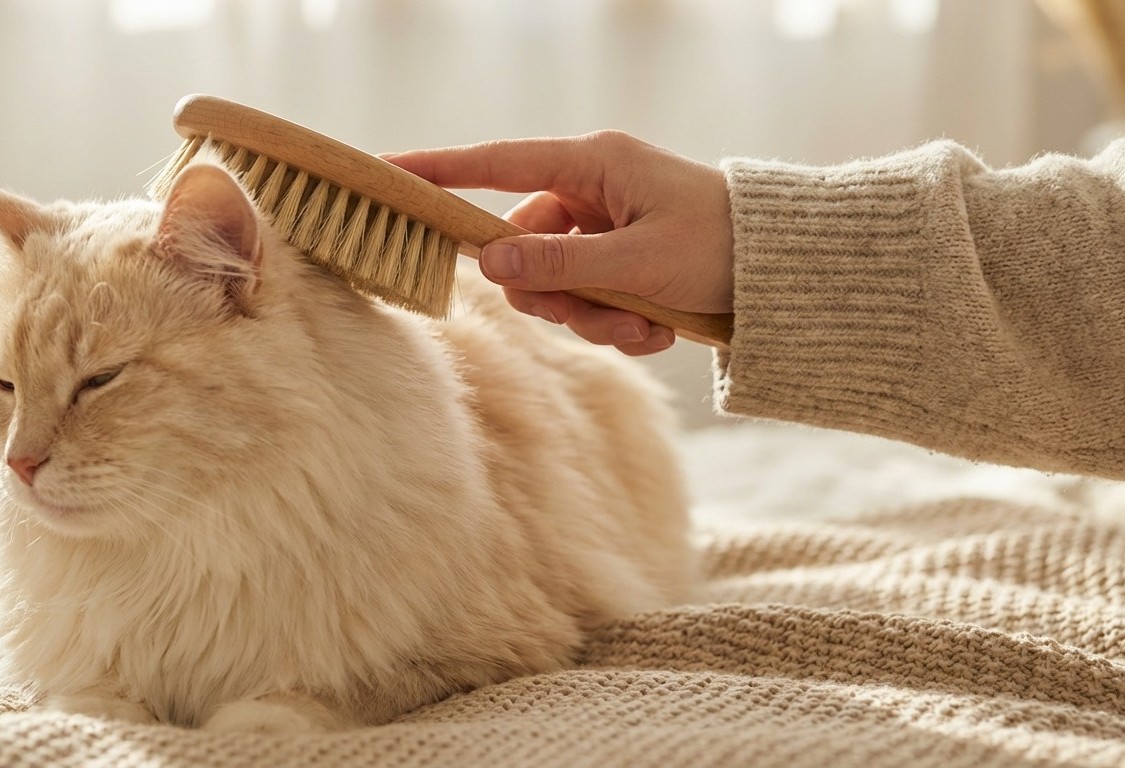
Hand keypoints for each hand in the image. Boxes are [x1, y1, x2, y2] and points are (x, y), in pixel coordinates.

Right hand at [385, 131, 733, 354]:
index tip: (385, 175)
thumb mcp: (639, 262)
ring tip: (646, 326)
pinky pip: (588, 300)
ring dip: (594, 318)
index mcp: (593, 164)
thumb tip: (486, 262)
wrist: (788, 272)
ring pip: (556, 284)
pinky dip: (617, 325)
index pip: (493, 163)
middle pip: (523, 247)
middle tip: (594, 313)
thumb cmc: (722, 247)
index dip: (436, 171)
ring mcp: (604, 228)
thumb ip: (560, 264)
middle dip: (555, 293)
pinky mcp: (619, 262)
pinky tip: (659, 330)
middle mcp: (590, 191)